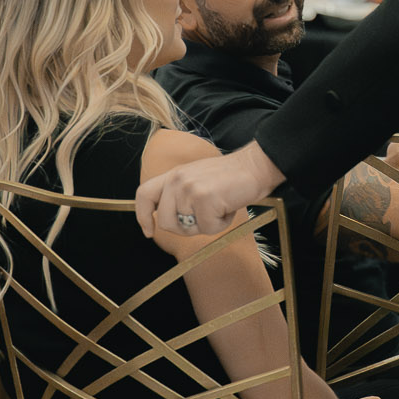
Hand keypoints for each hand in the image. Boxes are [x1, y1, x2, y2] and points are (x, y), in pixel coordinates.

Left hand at [135, 140, 283, 236]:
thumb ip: (181, 194)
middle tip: (204, 220)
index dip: (143, 217)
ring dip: (207, 225)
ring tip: (220, 208)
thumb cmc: (232, 177)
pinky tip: (229, 208)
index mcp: (174, 175)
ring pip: (187, 228)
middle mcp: (177, 180)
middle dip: (184, 229)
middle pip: (165, 221)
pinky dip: (221, 224)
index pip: (144, 194)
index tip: (149, 231)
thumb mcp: (198, 180)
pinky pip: (208, 228)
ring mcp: (189, 189)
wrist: (255, 166)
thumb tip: (171, 221)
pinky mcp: (204, 199)